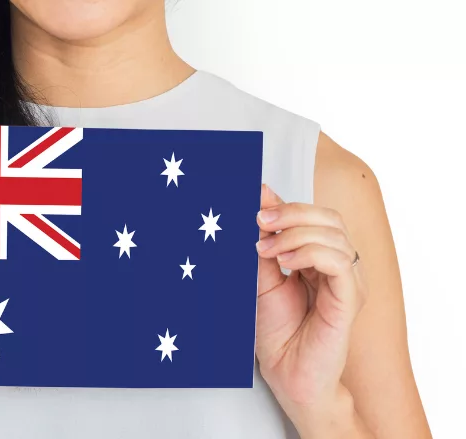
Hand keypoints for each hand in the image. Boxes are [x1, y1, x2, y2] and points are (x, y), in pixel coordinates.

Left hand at [254, 185, 367, 424]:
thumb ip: (264, 246)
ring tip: (266, 249)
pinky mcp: (349, 300)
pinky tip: (287, 262)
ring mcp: (347, 283)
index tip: (255, 197)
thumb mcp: (262, 280)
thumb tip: (258, 207)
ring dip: (295, 234)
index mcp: (320, 259)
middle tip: (260, 221)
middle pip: (329, 219)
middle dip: (292, 212)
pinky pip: (340, 262)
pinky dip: (311, 253)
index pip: (314, 217)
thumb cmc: (278, 333)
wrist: (287, 374)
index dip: (287, 204)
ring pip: (335, 235)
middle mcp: (339, 268)